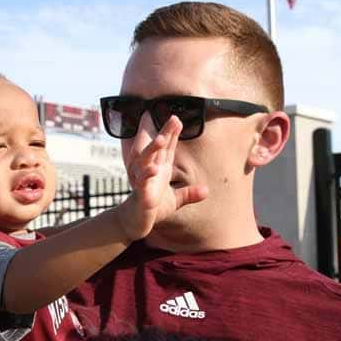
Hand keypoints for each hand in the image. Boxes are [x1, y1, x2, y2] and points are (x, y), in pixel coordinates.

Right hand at [116, 116, 207, 240]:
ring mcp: (144, 182)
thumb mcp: (174, 201)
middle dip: (165, 134)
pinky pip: (143, 183)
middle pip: (158, 150)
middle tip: (174, 118)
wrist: (133, 222)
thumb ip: (189, 194)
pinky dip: (147, 175)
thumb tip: (206, 190)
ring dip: (154, 149)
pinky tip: (154, 169)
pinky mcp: (141, 195)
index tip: (177, 119)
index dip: (171, 134)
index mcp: (159, 170)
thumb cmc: (152, 208)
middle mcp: (150, 172)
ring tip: (163, 138)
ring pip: (146, 161)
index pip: (167, 149)